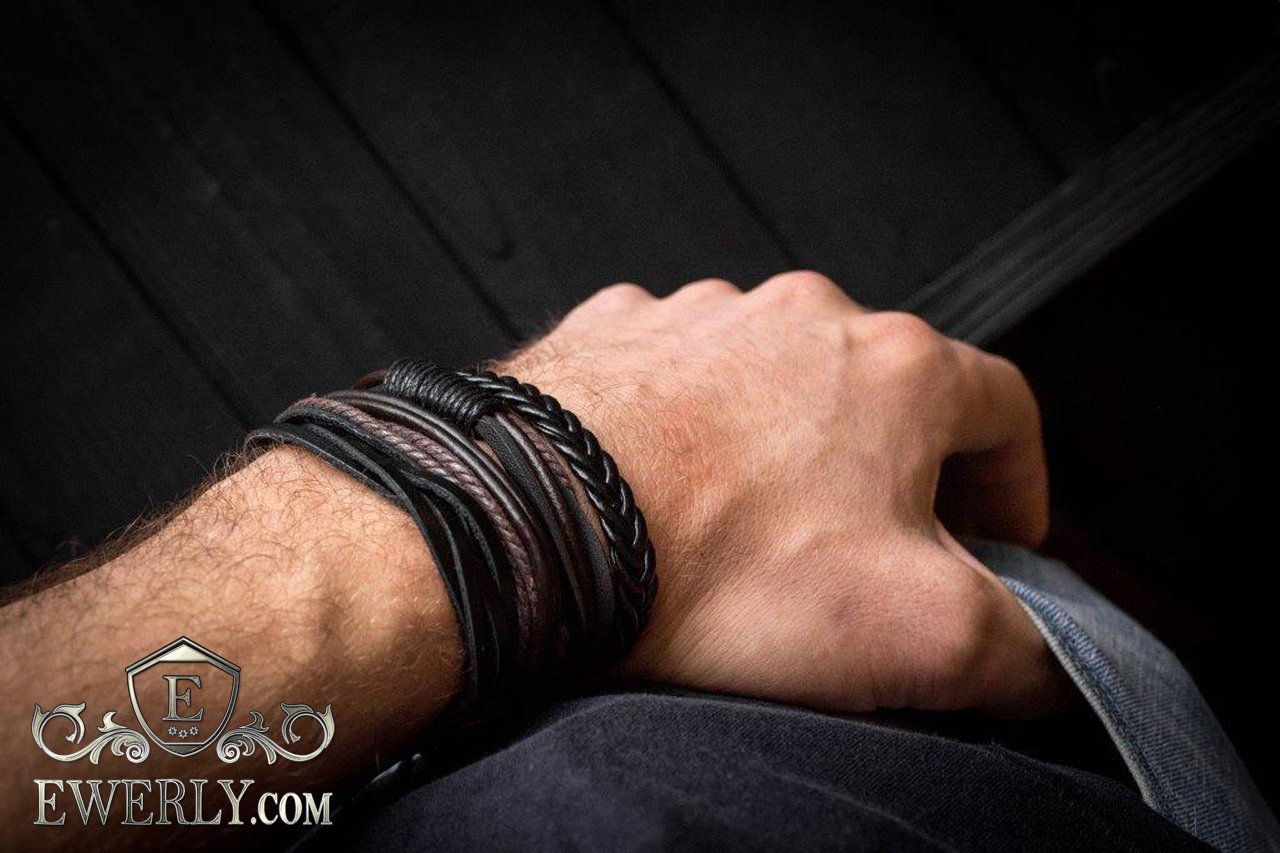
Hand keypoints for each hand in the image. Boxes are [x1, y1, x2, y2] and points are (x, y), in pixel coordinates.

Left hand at [500, 272, 1067, 715]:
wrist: (533, 525)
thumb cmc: (722, 566)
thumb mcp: (919, 634)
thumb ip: (1025, 648)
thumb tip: (1052, 666)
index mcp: (896, 367)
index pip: (1005, 410)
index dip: (1019, 486)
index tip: (1000, 544)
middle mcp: (800, 316)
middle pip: (886, 395)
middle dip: (896, 476)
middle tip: (874, 558)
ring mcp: (698, 316)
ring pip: (776, 384)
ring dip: (787, 450)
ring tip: (754, 534)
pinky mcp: (613, 336)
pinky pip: (677, 381)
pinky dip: (689, 432)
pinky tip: (668, 496)